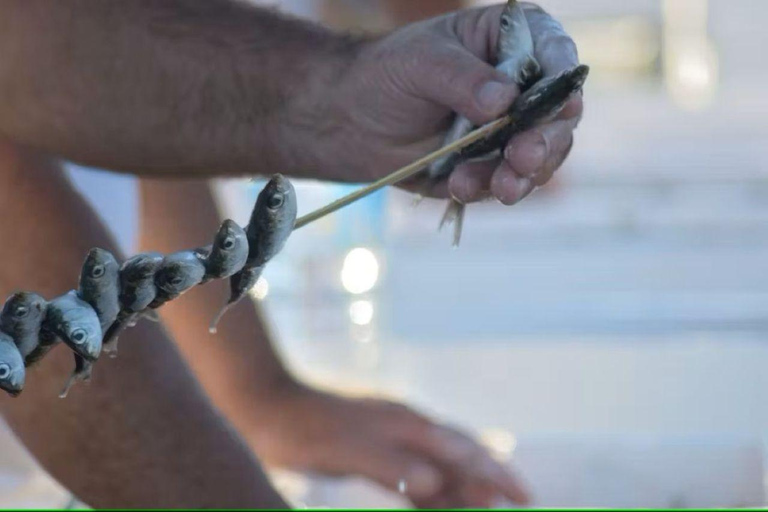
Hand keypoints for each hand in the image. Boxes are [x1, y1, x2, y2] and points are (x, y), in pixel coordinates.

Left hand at [248, 385, 528, 507]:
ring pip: (440, 466)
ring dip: (463, 491)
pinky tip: (433, 506)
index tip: (526, 500)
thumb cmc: (303, 429)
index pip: (466, 451)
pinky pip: (414, 475)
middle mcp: (407, 428)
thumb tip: (436, 483)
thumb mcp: (345, 449)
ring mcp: (391, 436)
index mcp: (407, 425)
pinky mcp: (374, 449)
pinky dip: (432, 494)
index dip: (497, 475)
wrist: (267, 406)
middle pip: (461, 456)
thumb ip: (391, 465)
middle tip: (515, 507)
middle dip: (489, 482)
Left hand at [323, 2, 581, 204]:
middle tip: (523, 158)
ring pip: (541, 155)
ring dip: (523, 175)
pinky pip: (507, 182)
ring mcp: (512, 130)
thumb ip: (461, 79)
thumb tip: (504, 101)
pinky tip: (461, 186)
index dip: (562, 77)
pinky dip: (489, 188)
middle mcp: (523, 86)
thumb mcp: (421, 63)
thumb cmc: (388, 75)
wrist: (352, 122)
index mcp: (513, 40)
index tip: (561, 101)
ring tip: (500, 188)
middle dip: (545, 140)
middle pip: (559, 114)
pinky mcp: (494, 166)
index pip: (554, 52)